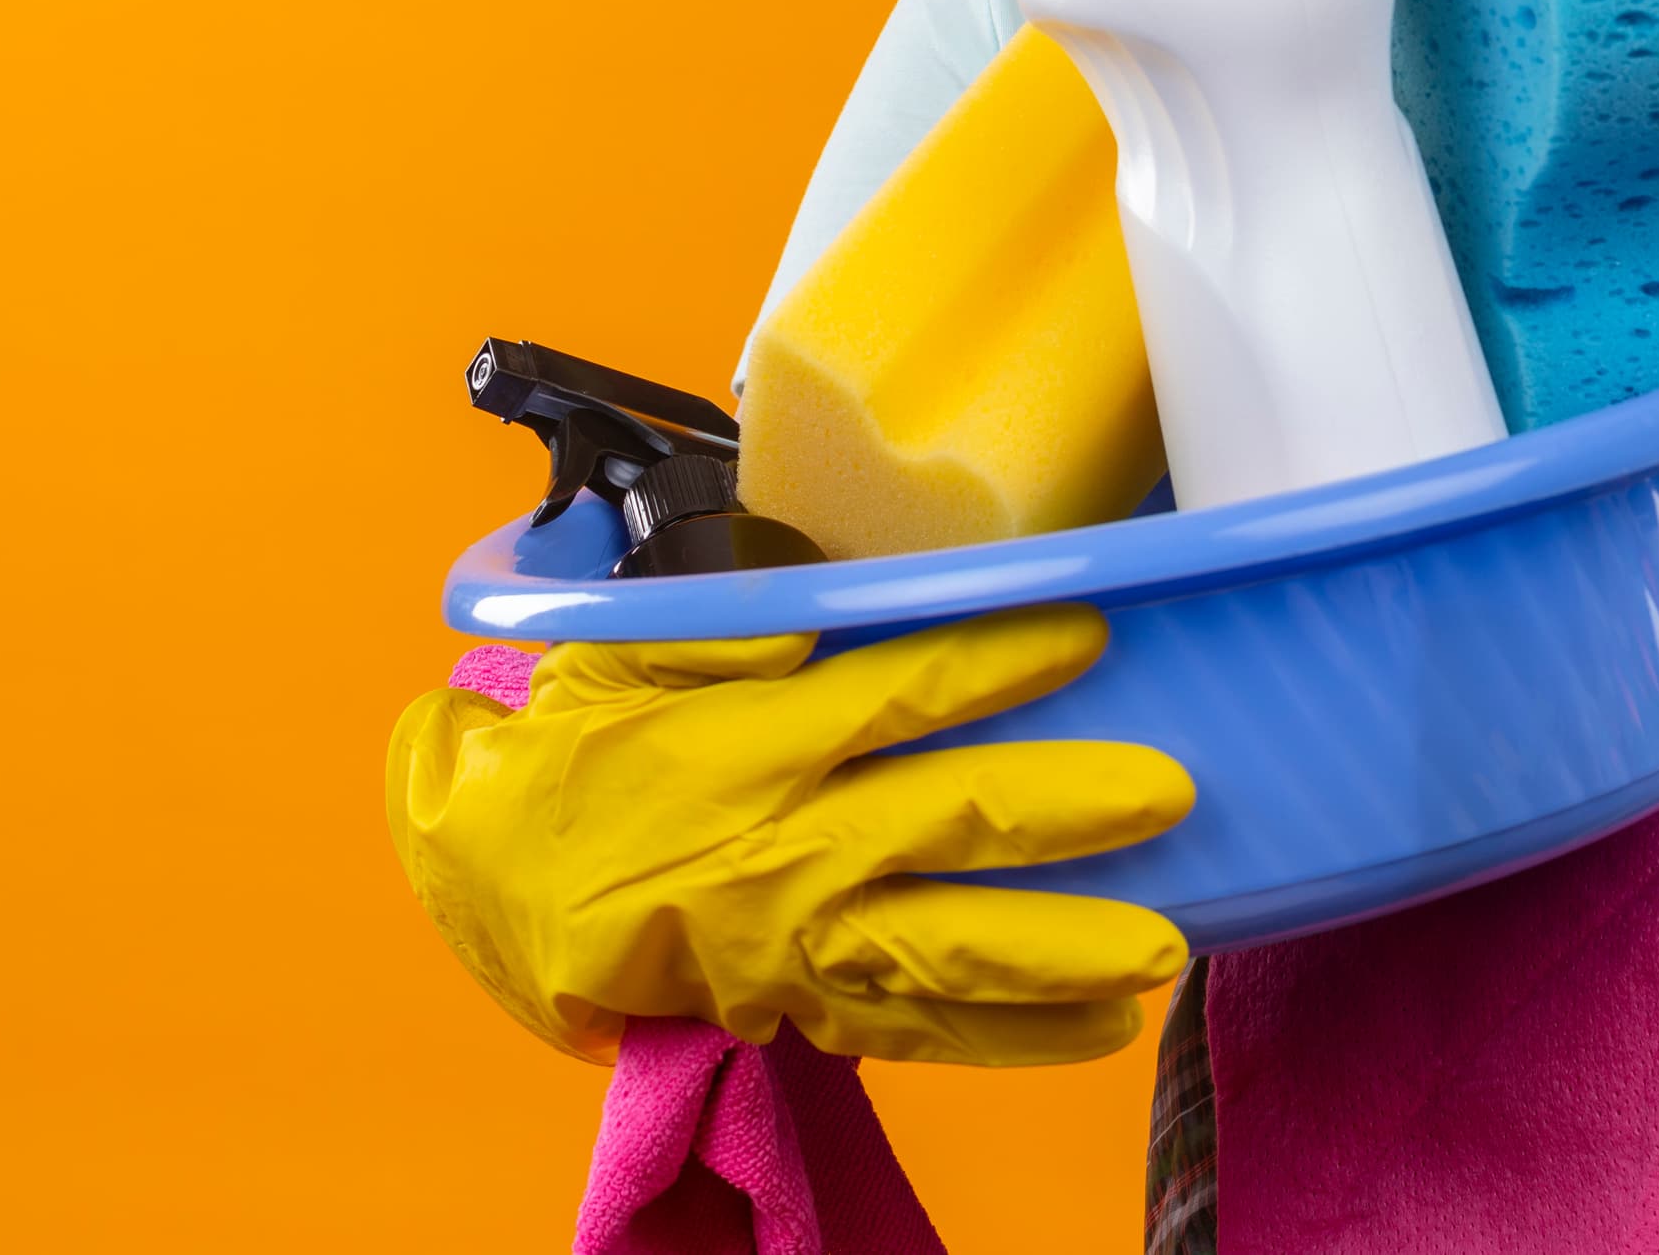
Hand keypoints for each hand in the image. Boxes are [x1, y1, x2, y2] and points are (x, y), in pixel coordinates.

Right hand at [385, 605, 1190, 1066]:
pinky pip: (921, 1032)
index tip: (1085, 631)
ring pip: (950, 950)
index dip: (993, 660)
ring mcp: (797, 942)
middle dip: (1066, 809)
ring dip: (1063, 952)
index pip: (895, 692)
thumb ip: (716, 630)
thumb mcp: (617, 654)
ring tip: (1163, 950)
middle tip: (1168, 792)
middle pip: (949, 824)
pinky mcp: (801, 1007)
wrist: (490, 889)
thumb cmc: (572, 753)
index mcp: (748, 748)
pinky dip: (1016, 1038)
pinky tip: (1102, 1028)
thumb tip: (802, 621)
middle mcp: (784, 851)